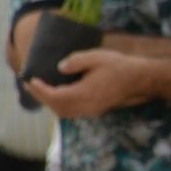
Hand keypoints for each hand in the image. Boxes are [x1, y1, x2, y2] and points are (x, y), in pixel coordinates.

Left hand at [24, 49, 155, 117]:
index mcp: (83, 94)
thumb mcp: (96, 57)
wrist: (141, 80)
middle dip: (41, 97)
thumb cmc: (120, 67)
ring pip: (64, 112)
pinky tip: (59, 95)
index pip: (54, 96)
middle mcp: (86, 106)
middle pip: (56, 108)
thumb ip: (76, 61)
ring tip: (41, 90)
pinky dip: (61, 105)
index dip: (39, 89)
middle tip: (29, 85)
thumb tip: (60, 68)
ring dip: (50, 103)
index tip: (29, 79)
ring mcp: (92, 110)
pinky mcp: (96, 110)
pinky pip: (72, 112)